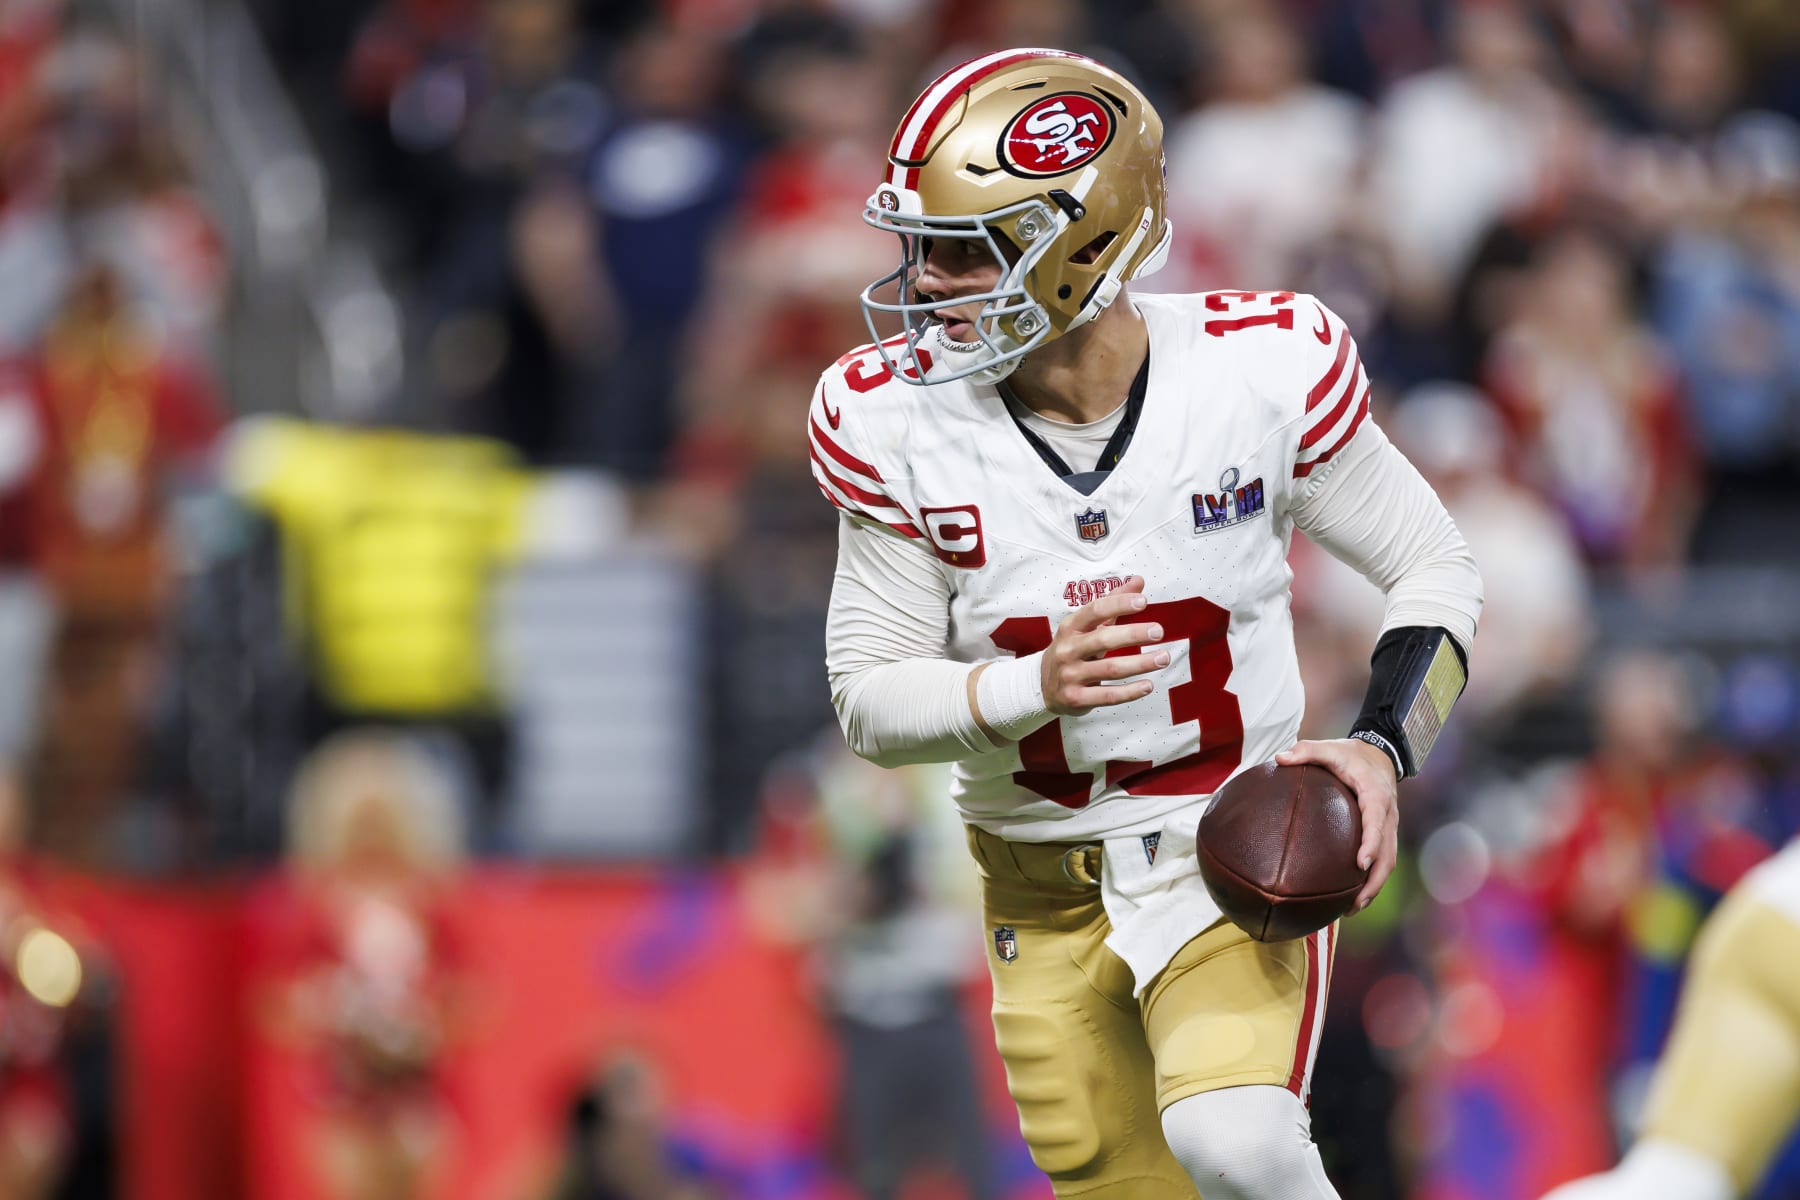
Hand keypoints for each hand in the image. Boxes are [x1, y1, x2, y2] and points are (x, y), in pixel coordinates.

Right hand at [1040, 576, 1166, 716]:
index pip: (1095, 610)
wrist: (1042, 685)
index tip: (1143, 601)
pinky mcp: (1076, 698)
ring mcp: (1070, 675)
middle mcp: (1068, 650)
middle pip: (1103, 639)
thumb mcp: (1085, 625)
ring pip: (1110, 669)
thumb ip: (1113, 603)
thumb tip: (1138, 581)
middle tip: (1159, 631)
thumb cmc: (1072, 649)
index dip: (1119, 604)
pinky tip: (1148, 685)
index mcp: (1070, 627)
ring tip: (1163, 658)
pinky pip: (1108, 695)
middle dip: (1133, 634)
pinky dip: (1130, 692)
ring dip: (1140, 663)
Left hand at [1275, 737, 1398, 910]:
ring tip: (1351, 909)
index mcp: (1376, 796)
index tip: (1361, 864)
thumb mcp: (1330, 747)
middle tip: (1355, 903)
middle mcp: (1388, 816)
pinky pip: (1382, 860)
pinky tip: (1349, 895)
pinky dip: (1370, 880)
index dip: (1371, 844)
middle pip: (1388, 855)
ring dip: (1373, 887)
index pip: (1377, 823)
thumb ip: (1306, 751)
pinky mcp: (1385, 834)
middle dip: (1375, 881)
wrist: (1380, 755)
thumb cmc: (1351, 754)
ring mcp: (1389, 827)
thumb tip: (1278, 757)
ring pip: (1388, 863)